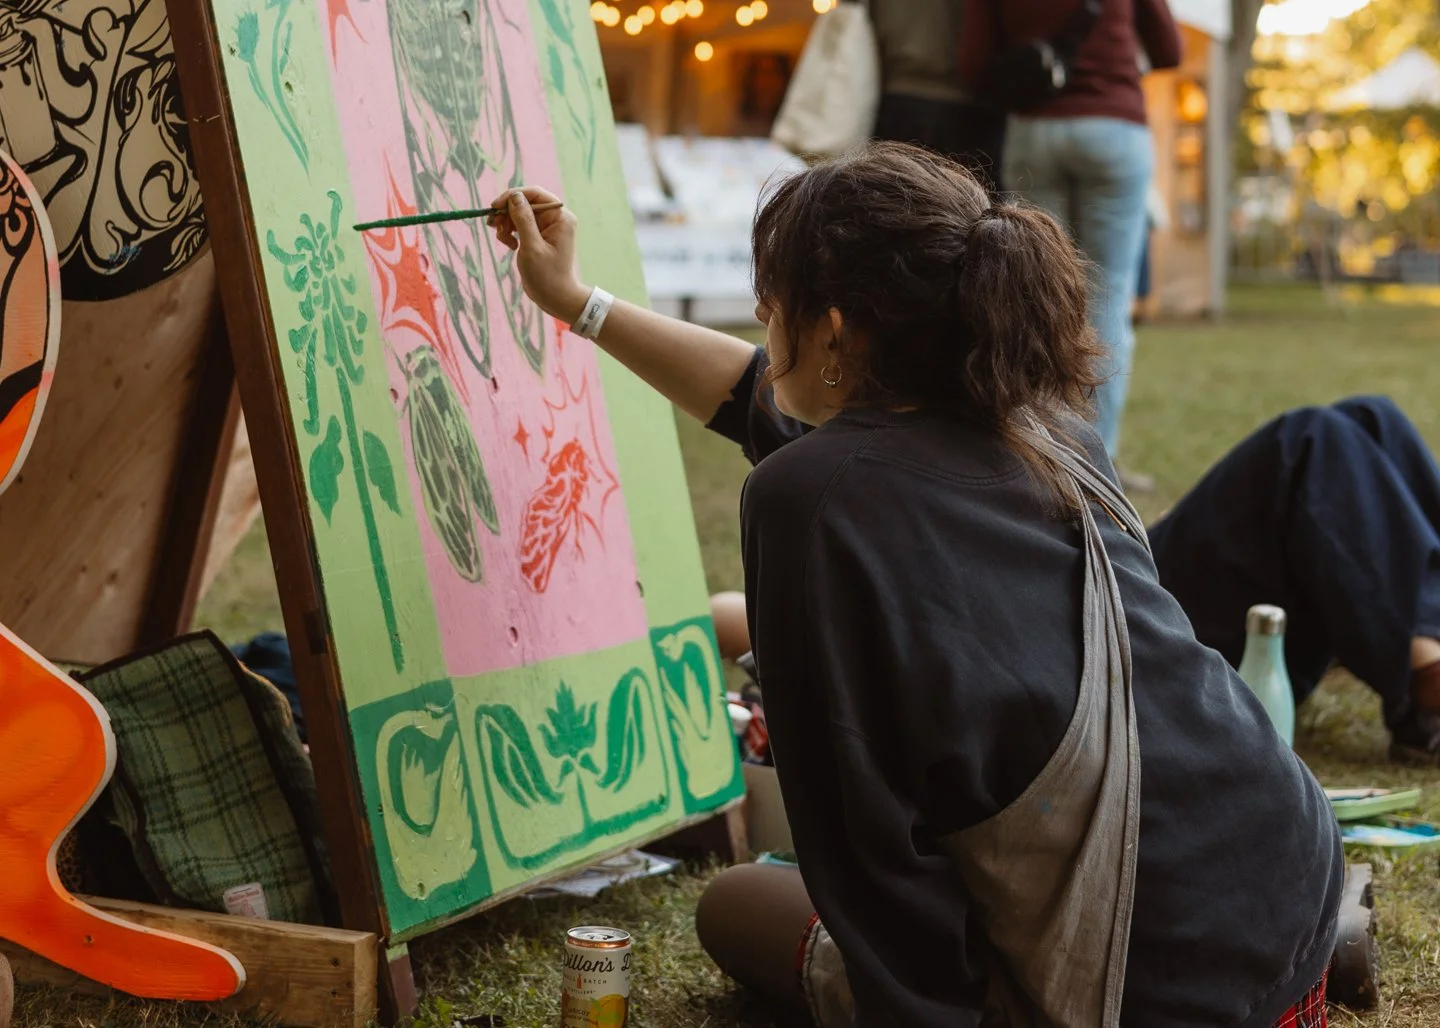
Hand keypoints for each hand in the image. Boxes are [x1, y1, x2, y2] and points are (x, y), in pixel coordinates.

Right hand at [488, 186, 589, 323]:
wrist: (555, 298)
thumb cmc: (547, 276)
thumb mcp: (532, 247)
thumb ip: (523, 219)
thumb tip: (514, 196)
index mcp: (560, 217)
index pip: (535, 194)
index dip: (513, 196)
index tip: (495, 207)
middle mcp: (555, 218)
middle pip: (525, 203)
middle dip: (507, 213)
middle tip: (494, 226)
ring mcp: (547, 227)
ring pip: (519, 214)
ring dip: (506, 224)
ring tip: (503, 240)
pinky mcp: (538, 236)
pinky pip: (520, 226)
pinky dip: (510, 232)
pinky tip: (510, 245)